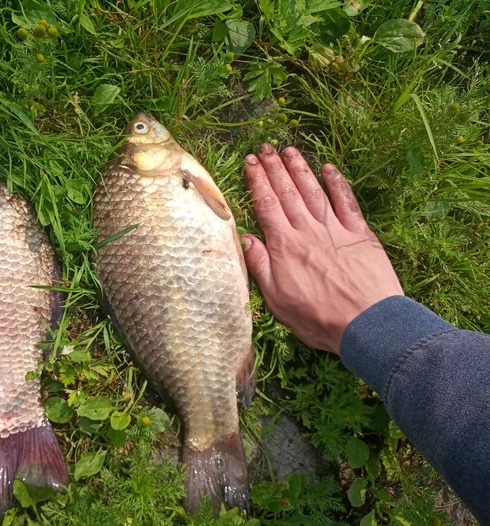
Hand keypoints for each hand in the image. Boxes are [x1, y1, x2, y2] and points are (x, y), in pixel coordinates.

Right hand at [242, 144, 403, 353]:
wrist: (367, 324)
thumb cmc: (318, 318)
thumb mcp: (277, 300)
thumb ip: (261, 266)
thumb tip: (245, 238)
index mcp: (285, 246)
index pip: (266, 205)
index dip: (257, 181)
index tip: (249, 162)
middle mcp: (308, 230)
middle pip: (287, 192)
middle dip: (274, 168)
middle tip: (265, 148)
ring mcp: (335, 229)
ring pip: (313, 191)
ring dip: (300, 169)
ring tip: (289, 150)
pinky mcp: (360, 234)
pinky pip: (346, 202)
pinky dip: (337, 183)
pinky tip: (329, 168)